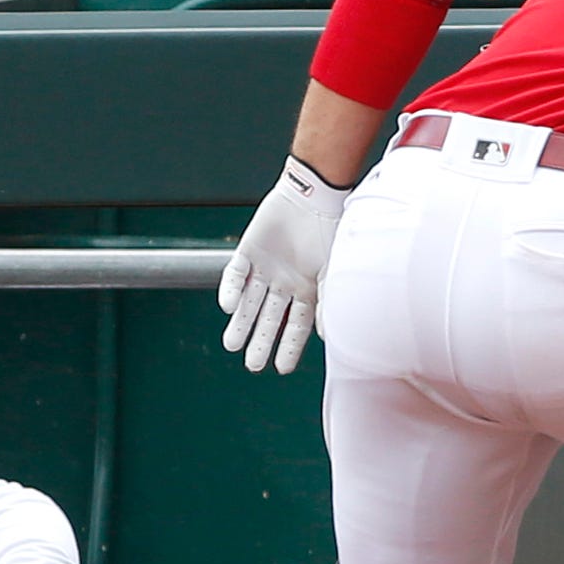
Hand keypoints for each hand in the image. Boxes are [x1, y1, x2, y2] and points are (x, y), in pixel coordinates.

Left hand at [219, 157, 350, 374]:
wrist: (316, 194)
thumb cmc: (333, 231)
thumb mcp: (335, 272)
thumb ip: (328, 303)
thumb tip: (326, 337)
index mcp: (308, 290)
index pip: (296, 326)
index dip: (289, 347)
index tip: (281, 369)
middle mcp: (285, 282)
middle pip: (270, 318)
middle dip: (261, 341)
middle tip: (252, 365)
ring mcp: (266, 268)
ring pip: (249, 302)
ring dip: (240, 323)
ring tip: (231, 345)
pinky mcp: (248, 250)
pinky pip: (235, 274)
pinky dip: (230, 290)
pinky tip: (228, 306)